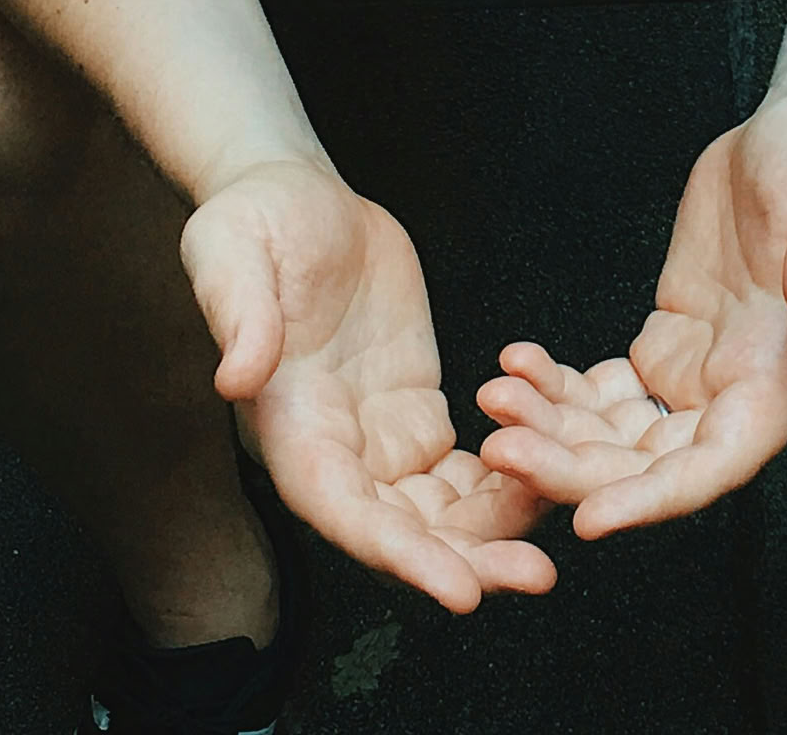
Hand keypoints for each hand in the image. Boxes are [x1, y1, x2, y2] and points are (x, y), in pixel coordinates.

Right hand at [182, 160, 555, 611]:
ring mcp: (375, 430)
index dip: (399, 554)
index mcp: (288, 422)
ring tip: (554, 543)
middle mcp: (333, 444)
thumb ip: (240, 315)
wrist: (294, 194)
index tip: (457, 590)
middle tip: (535, 575)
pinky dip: (504, 479)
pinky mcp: (411, 404)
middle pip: (400, 528)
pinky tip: (549, 479)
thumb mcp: (232, 254)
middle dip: (465, 559)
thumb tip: (236, 376)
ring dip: (493, 530)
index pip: (343, 509)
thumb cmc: (251, 221)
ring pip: (438, 508)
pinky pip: (461, 465)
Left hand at [477, 90, 786, 538]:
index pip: (717, 463)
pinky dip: (556, 387)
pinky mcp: (669, 339)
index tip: (591, 519)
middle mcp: (738, 389)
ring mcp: (699, 369)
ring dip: (552, 431)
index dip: (655, 499)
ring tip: (493, 397)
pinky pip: (604, 390)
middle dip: (573, 469)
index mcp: (782, 374)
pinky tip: (516, 362)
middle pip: (650, 465)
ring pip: (616, 435)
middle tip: (499, 450)